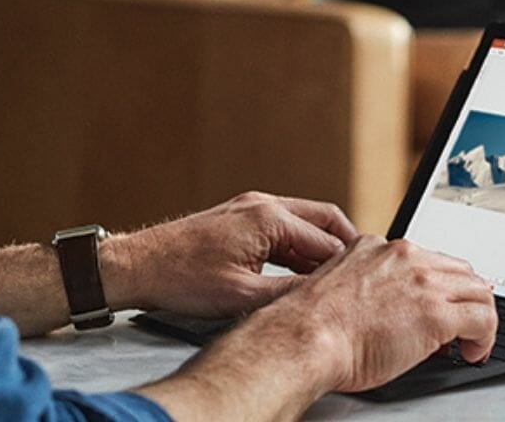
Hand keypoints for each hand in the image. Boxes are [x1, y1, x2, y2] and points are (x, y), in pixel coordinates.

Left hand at [103, 192, 358, 318]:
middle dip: (345, 246)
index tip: (364, 285)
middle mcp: (263, 204)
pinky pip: (284, 227)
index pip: (327, 241)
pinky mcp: (239, 217)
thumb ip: (288, 295)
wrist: (140, 266)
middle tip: (362, 274)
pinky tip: (303, 273)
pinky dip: (299, 247)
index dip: (348, 267)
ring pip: (304, 223)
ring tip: (336, 279)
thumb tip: (322, 300)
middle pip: (324, 220)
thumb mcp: (242, 296)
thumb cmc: (182, 278)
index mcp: (269, 218)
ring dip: (321, 248)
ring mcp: (250, 208)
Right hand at [228, 236, 496, 391]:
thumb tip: (385, 309)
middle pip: (459, 270)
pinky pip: (482, 318)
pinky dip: (485, 337)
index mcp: (378, 248)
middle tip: (462, 325)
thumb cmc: (310, 325)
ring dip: (478, 317)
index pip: (427, 259)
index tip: (438, 303)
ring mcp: (424, 282)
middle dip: (464, 298)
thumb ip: (366, 285)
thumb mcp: (339, 287)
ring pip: (477, 290)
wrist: (305, 338)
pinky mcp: (437, 312)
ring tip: (470, 342)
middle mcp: (405, 257)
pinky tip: (473, 352)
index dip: (438, 286)